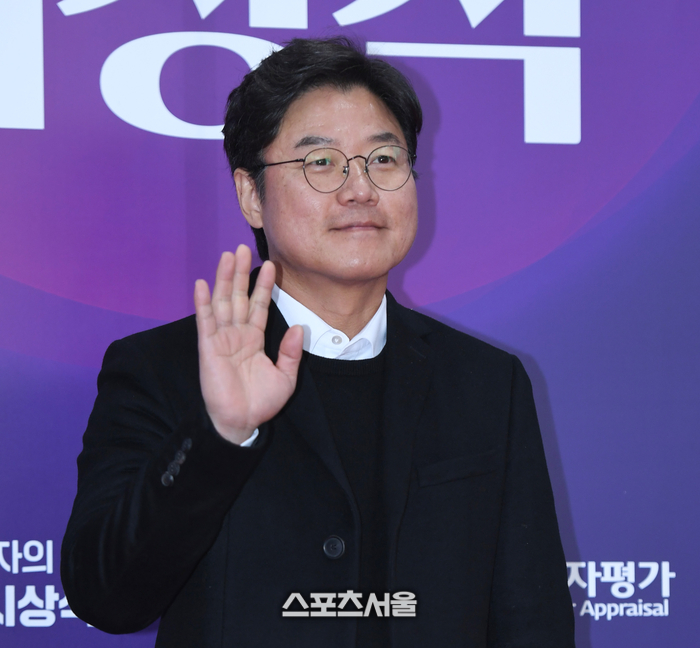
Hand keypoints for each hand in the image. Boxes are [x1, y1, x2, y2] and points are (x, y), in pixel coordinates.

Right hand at [194, 245, 302, 444]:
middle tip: (242, 248)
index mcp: (254, 338)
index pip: (259, 305)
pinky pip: (205, 322)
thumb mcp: (285, 376)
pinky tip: (202, 284)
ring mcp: (221, 339)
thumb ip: (291, 352)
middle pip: (239, 297)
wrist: (242, 422)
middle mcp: (237, 334)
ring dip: (224, 279)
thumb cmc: (261, 402)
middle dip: (241, 273)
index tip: (270, 265)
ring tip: (227, 256)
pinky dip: (203, 303)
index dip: (264, 285)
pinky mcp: (208, 348)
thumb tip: (297, 327)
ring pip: (223, 302)